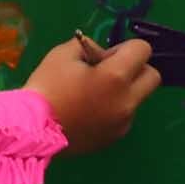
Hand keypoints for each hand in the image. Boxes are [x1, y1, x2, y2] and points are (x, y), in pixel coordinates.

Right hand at [31, 34, 163, 149]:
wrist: (31, 130)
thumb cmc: (46, 88)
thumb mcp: (63, 54)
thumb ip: (89, 46)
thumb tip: (101, 53)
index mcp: (116, 76)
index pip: (143, 50)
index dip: (126, 48)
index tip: (104, 56)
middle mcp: (127, 100)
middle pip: (153, 77)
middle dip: (136, 69)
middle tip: (109, 72)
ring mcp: (123, 122)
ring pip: (138, 98)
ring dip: (125, 91)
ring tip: (94, 94)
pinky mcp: (115, 137)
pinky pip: (125, 116)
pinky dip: (114, 109)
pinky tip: (89, 112)